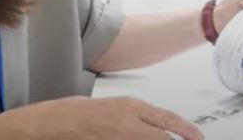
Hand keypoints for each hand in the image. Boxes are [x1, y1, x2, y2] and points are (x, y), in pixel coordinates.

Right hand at [0, 96, 201, 139]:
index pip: (168, 119)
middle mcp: (127, 122)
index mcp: (129, 107)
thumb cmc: (71, 113)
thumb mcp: (108, 109)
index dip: (187, 130)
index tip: (198, 137)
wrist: (44, 124)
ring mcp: (116, 138)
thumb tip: (153, 127)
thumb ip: (132, 118)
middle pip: (163, 137)